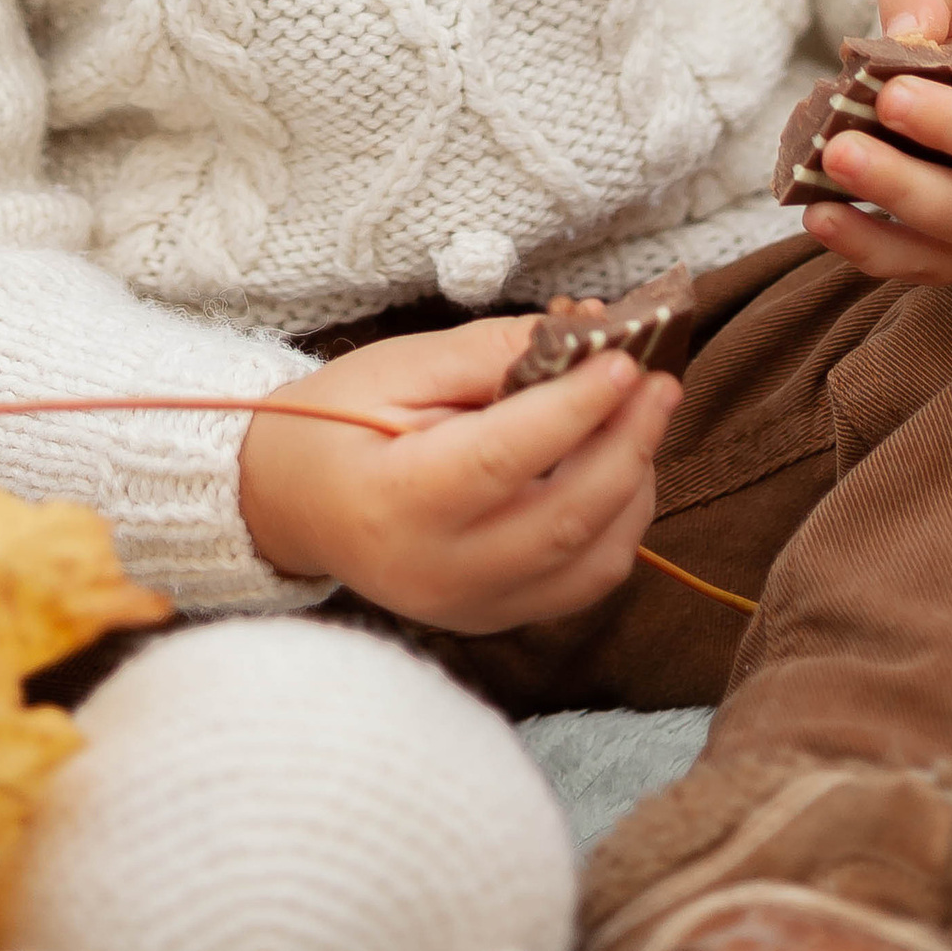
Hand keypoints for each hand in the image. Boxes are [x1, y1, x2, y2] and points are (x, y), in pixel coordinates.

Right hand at [238, 316, 677, 633]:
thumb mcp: (396, 367)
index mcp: (398, 502)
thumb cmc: (336, 421)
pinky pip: (581, 584)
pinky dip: (617, 525)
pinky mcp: (494, 619)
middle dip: (628, 444)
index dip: (574, 407)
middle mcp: (439, 572)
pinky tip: (618, 468)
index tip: (623, 358)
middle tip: (661, 382)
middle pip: (565, 518)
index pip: (505, 457)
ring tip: (642, 419)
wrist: (290, 504)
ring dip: (634, 486)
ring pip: (590, 562)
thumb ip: (489, 353)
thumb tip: (584, 331)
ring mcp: (471, 608)